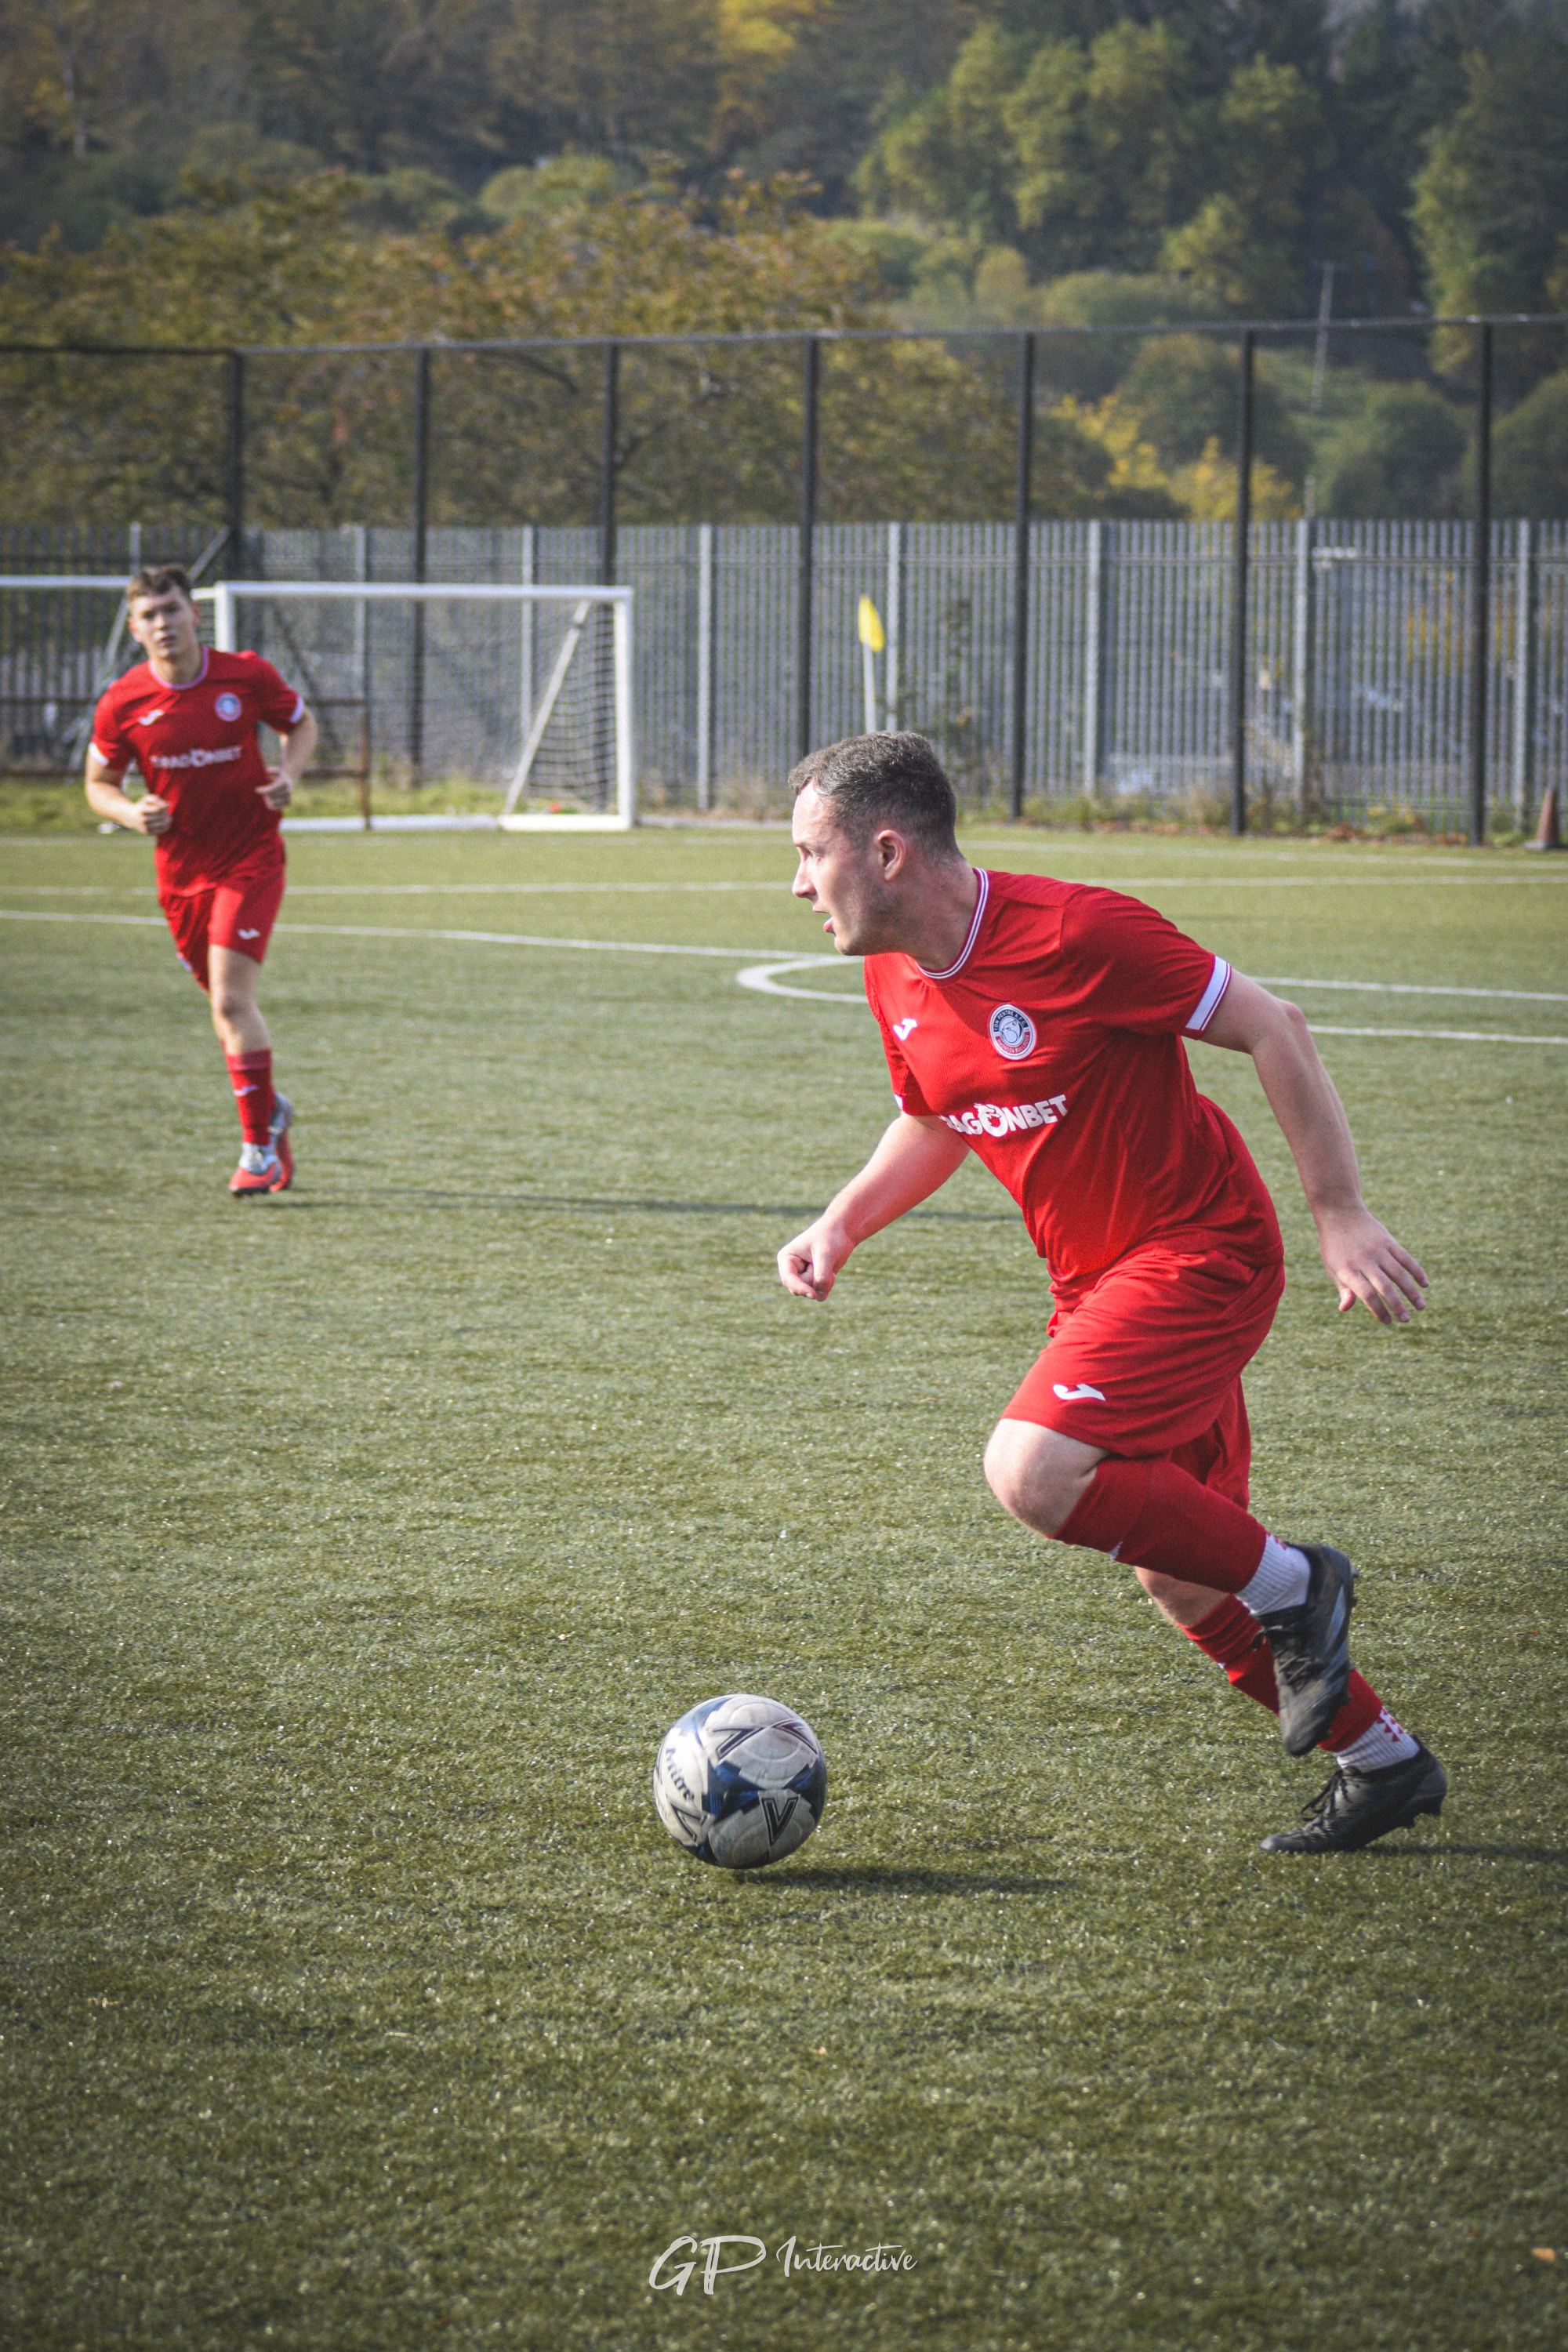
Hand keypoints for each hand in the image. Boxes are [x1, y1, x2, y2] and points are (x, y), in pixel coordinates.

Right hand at [131, 794, 171, 835]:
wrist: (131, 817)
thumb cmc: (142, 806)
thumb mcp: (147, 799)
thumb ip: (156, 799)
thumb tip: (168, 805)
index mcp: (141, 809)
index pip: (157, 809)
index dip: (165, 807)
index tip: (168, 805)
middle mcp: (142, 819)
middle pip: (160, 817)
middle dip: (166, 815)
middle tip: (168, 814)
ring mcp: (144, 826)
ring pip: (161, 824)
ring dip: (167, 821)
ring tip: (169, 818)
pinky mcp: (147, 832)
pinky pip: (159, 831)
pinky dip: (166, 827)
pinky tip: (167, 824)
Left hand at [258, 768, 294, 810]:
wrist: (289, 782)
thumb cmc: (278, 776)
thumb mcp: (276, 771)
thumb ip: (272, 770)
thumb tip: (267, 771)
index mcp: (284, 783)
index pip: (271, 790)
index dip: (263, 791)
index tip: (256, 790)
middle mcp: (288, 791)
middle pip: (271, 797)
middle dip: (266, 794)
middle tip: (262, 791)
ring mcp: (289, 798)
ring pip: (273, 803)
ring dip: (268, 799)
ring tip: (268, 794)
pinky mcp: (288, 803)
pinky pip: (275, 807)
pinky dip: (270, 804)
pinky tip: (270, 799)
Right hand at [777, 1217, 851, 1300]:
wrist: (842, 1232)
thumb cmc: (830, 1237)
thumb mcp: (826, 1254)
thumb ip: (821, 1276)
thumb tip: (818, 1295)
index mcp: (786, 1258)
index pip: (788, 1279)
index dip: (800, 1288)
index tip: (812, 1295)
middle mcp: (792, 1270)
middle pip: (801, 1288)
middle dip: (816, 1279)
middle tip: (825, 1261)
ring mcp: (803, 1277)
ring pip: (812, 1293)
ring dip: (824, 1283)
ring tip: (828, 1264)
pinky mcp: (814, 1282)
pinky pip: (820, 1294)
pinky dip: (828, 1285)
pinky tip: (831, 1272)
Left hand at [1316, 1206, 1427, 1324]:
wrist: (1340, 1214)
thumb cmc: (1335, 1247)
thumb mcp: (1332, 1268)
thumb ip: (1343, 1289)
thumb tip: (1345, 1308)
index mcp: (1348, 1270)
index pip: (1366, 1295)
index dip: (1378, 1310)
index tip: (1387, 1322)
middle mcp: (1364, 1261)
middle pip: (1385, 1287)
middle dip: (1397, 1305)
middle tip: (1406, 1319)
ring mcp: (1378, 1250)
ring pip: (1399, 1274)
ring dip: (1411, 1292)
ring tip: (1420, 1307)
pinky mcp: (1388, 1241)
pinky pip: (1406, 1258)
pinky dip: (1417, 1271)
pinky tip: (1425, 1284)